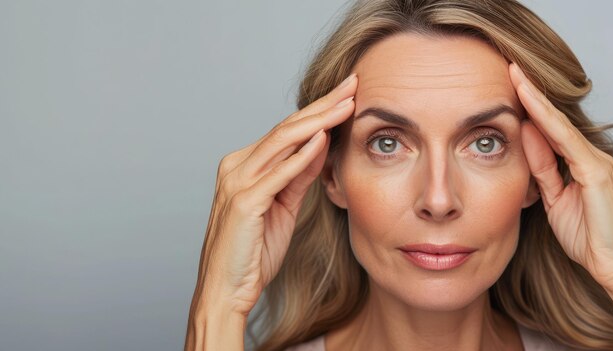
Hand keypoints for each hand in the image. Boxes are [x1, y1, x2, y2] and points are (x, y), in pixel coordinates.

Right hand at [190, 74, 356, 318]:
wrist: (227, 290)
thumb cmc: (253, 252)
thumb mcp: (283, 207)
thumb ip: (298, 175)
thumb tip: (321, 145)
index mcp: (244, 166)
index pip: (287, 130)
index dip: (319, 110)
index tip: (347, 94)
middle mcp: (236, 166)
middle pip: (286, 127)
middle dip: (323, 104)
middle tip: (352, 83)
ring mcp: (236, 182)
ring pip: (282, 141)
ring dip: (317, 121)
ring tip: (346, 103)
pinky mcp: (243, 202)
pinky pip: (277, 174)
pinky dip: (301, 156)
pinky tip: (323, 138)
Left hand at [509, 63, 612, 296]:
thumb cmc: (587, 235)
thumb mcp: (553, 198)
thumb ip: (542, 169)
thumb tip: (525, 138)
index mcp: (577, 163)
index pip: (546, 128)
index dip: (527, 106)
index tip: (506, 87)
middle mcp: (588, 156)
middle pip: (552, 119)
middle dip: (530, 93)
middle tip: (508, 68)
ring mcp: (594, 161)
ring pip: (558, 124)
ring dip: (535, 99)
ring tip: (515, 76)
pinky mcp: (596, 171)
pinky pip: (566, 142)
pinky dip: (546, 122)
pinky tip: (530, 105)